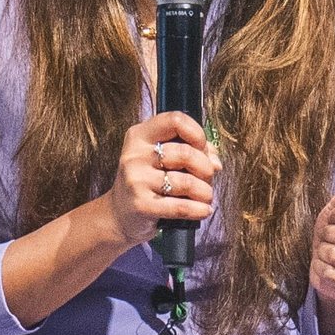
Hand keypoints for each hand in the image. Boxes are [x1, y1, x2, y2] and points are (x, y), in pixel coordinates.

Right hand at [108, 112, 218, 249]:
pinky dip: (199, 209)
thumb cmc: (147, 182)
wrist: (118, 214)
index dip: (197, 133)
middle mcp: (134, 155)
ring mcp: (135, 180)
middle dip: (206, 169)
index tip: (202, 148)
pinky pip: (180, 207)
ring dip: (205, 192)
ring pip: (187, 182)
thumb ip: (190, 151)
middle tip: (207, 178)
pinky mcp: (140, 205)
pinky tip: (204, 210)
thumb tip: (215, 162)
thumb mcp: (160, 159)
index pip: (175, 121)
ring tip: (205, 196)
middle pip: (186, 153)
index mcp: (139, 136)